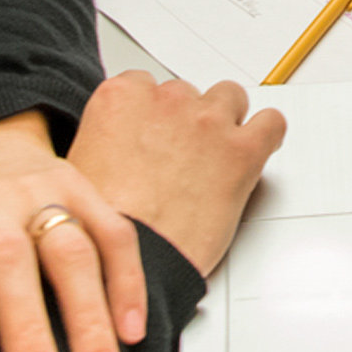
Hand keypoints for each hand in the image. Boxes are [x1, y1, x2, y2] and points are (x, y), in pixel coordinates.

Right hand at [69, 72, 287, 279]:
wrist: (134, 267)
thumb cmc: (104, 233)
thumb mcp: (80, 171)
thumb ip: (104, 141)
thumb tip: (118, 149)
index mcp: (120, 99)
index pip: (145, 85)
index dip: (152, 117)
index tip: (153, 136)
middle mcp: (166, 101)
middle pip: (187, 93)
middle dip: (185, 124)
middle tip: (181, 161)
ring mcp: (207, 122)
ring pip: (229, 98)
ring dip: (224, 123)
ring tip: (215, 158)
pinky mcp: (242, 149)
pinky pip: (271, 122)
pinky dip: (267, 134)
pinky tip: (255, 151)